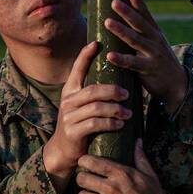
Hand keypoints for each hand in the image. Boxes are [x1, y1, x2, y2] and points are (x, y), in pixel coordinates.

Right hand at [41, 40, 130, 193]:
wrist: (64, 151)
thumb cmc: (79, 125)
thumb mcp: (83, 106)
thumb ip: (94, 94)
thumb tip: (117, 79)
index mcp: (70, 90)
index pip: (77, 69)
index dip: (85, 55)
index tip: (96, 43)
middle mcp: (68, 101)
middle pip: (93, 90)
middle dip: (112, 90)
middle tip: (128, 94)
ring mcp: (69, 116)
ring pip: (96, 107)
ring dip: (115, 109)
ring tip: (128, 113)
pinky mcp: (73, 131)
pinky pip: (94, 124)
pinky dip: (110, 123)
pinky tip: (120, 124)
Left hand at [73, 139, 171, 193]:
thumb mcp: (150, 176)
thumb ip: (140, 158)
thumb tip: (138, 140)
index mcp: (121, 174)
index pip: (91, 161)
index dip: (84, 161)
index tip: (85, 164)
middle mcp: (111, 188)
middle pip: (81, 178)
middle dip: (82, 179)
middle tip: (86, 182)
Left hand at [106, 0, 186, 108]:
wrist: (177, 85)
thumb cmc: (160, 63)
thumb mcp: (154, 45)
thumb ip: (141, 35)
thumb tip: (122, 23)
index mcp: (155, 33)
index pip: (145, 14)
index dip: (138, 1)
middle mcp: (155, 40)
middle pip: (139, 23)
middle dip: (127, 11)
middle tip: (114, 1)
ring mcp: (153, 54)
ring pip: (135, 40)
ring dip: (121, 30)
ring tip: (107, 22)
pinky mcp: (149, 69)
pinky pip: (133, 63)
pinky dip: (122, 59)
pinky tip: (110, 55)